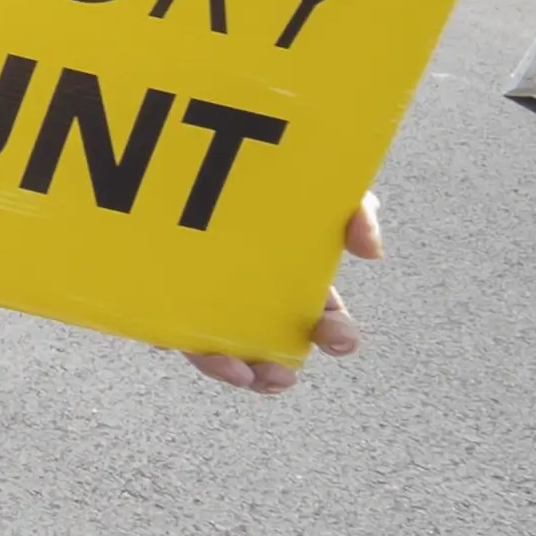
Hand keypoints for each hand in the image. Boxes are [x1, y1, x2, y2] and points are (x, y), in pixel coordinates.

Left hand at [176, 192, 380, 391]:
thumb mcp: (317, 185)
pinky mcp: (164, 296)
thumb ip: (355, 210)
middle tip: (282, 372)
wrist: (171, 160)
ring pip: (226, 352)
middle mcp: (252, 295)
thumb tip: (371, 252)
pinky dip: (190, 348)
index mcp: (292, 276)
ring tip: (250, 374)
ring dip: (240, 371)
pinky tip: (202, 351)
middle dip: (285, 367)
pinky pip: (174, 331)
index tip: (341, 341)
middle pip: (274, 346)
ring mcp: (208, 299)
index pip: (320, 317)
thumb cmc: (257, 175)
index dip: (335, 335)